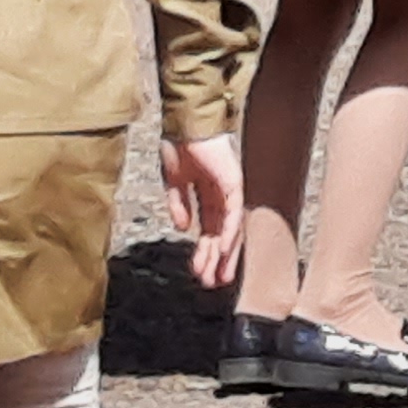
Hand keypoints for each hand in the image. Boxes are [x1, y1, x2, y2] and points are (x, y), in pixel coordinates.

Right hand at [163, 133, 245, 285]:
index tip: (200, 272)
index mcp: (207, 194)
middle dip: (215, 260)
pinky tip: (222, 251)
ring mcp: (230, 190)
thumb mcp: (174, 181)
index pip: (209, 230)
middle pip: (221, 235)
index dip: (205, 251)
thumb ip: (179, 205)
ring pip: (230, 230)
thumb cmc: (179, 145)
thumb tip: (183, 229)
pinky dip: (229, 234)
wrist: (184, 124)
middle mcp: (221, 196)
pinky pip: (233, 215)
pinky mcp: (234, 184)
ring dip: (223, 254)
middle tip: (211, 283)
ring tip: (217, 276)